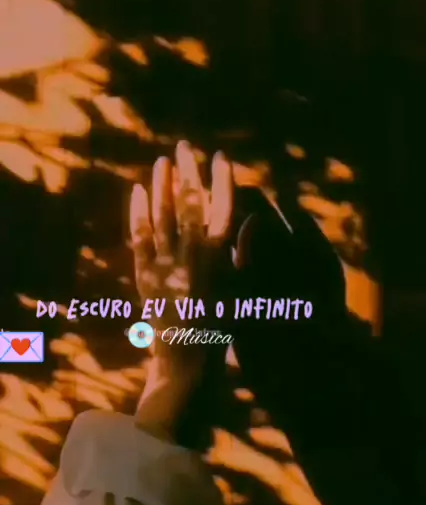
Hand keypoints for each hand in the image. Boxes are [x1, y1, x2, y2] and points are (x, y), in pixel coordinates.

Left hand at [130, 141, 232, 373]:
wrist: (188, 357)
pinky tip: (139, 191)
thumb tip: (251, 221)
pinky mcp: (145, 273)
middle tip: (185, 146)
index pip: (223, 206)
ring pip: (162, 213)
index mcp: (220, 256)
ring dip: (162, 184)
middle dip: (188, 171)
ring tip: (162, 161)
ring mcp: (166, 261)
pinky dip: (138, 212)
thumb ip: (244, 254)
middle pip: (189, 202)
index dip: (222, 179)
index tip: (220, 157)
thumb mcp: (243, 290)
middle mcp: (192, 252)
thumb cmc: (224, 326)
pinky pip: (140, 236)